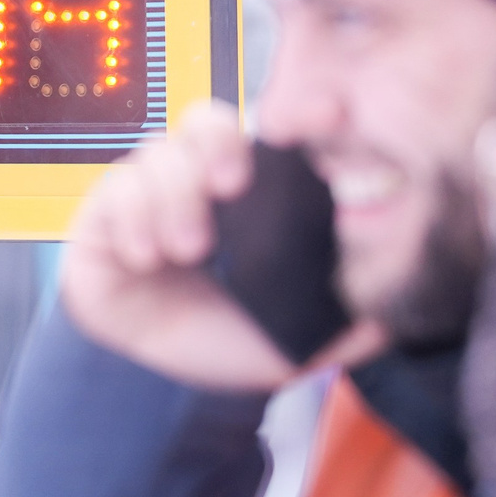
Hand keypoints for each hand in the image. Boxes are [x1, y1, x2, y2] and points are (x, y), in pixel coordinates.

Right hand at [59, 100, 380, 391]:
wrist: (154, 379)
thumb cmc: (224, 337)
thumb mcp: (294, 337)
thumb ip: (343, 323)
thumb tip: (391, 317)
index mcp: (254, 195)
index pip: (276, 136)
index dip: (302, 117)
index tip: (328, 117)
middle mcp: (200, 180)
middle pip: (207, 120)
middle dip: (221, 144)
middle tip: (233, 184)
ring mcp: (150, 190)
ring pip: (159, 153)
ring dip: (175, 198)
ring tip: (186, 251)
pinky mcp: (104, 211)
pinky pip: (116, 189)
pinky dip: (134, 221)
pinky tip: (146, 257)